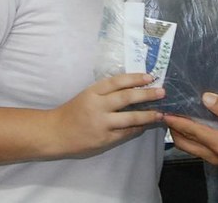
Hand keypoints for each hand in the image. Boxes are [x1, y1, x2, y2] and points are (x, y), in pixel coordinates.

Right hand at [48, 73, 164, 156]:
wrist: (55, 133)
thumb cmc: (73, 112)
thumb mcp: (86, 95)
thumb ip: (105, 91)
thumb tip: (132, 87)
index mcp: (92, 92)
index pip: (117, 81)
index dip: (135, 78)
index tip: (150, 76)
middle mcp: (97, 106)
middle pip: (126, 97)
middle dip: (146, 94)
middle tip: (162, 91)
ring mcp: (101, 124)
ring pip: (130, 118)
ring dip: (147, 115)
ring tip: (160, 113)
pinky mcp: (104, 139)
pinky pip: (125, 133)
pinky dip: (137, 128)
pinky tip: (145, 125)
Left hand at [165, 92, 217, 169]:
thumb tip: (205, 97)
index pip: (190, 131)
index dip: (175, 120)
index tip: (164, 110)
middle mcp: (213, 155)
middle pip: (183, 143)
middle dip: (173, 129)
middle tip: (166, 112)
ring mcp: (216, 159)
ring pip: (189, 148)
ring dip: (180, 134)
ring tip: (176, 117)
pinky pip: (198, 149)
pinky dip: (190, 138)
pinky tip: (192, 125)